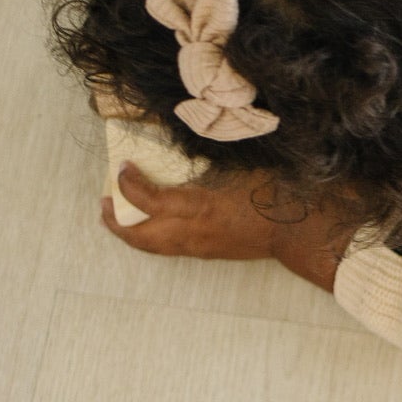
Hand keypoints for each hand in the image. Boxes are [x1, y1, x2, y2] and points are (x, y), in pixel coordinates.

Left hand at [101, 162, 344, 291]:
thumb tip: (187, 148)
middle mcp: (191, 232)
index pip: (145, 200)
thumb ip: (209, 162)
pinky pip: (171, 248)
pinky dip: (154, 236)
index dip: (127, 183)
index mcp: (197, 207)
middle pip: (138, 236)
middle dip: (115, 222)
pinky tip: (159, 224)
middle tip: (104, 203)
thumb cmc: (274, 195)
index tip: (122, 166)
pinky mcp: (210, 253)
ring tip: (123, 218)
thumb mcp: (239, 169)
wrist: (298, 232)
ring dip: (132, 233)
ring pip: (153, 247)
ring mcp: (199, 247)